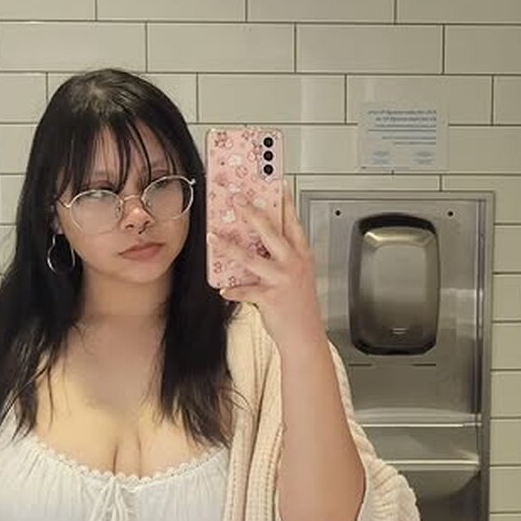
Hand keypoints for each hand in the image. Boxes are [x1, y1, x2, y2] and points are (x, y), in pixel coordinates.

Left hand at [208, 186, 323, 351]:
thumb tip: (260, 243)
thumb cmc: (300, 307)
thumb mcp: (299, 275)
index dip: (285, 202)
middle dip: (252, 212)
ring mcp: (282, 280)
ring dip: (229, 247)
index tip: (276, 184)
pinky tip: (223, 288)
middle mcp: (293, 264)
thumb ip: (283, 257)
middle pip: (270, 232)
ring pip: (251, 258)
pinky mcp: (270, 297)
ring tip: (214, 237)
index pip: (293, 223)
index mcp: (301, 256)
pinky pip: (246, 290)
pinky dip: (233, 290)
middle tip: (237, 198)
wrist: (306, 336)